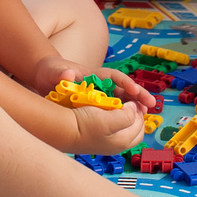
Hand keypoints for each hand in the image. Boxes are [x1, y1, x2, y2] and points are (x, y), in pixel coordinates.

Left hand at [29, 54, 156, 112]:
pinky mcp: (97, 103)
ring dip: (135, 105)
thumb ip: (59, 73)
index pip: (113, 76)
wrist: (46, 77)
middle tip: (151, 103)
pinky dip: (123, 114)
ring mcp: (100, 93)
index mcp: (93, 74)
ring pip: (122, 98)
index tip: (134, 90)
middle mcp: (100, 82)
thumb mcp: (52, 71)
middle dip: (138, 94)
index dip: (125, 82)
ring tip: (147, 115)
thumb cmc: (50, 72)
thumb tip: (68, 73)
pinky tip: (130, 124)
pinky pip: (114, 108)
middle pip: (123, 87)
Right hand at [69, 101, 145, 154]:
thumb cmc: (84, 125)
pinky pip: (113, 128)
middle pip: (134, 130)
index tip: (133, 100)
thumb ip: (127, 115)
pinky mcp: (98, 138)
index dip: (139, 111)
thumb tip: (134, 109)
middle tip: (131, 103)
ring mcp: (106, 142)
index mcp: (122, 142)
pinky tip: (108, 111)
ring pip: (124, 129)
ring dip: (125, 116)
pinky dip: (114, 119)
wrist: (63, 129)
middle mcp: (116, 145)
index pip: (140, 126)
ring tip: (120, 105)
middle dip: (136, 116)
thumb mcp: (109, 120)